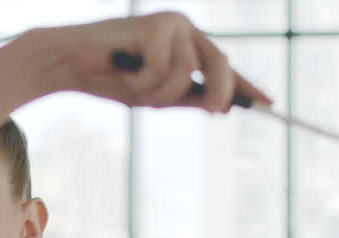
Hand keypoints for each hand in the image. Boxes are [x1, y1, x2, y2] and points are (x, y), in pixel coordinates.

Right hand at [28, 12, 271, 111]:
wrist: (69, 63)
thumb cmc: (108, 78)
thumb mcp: (153, 95)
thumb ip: (185, 97)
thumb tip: (222, 106)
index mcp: (185, 45)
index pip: (223, 67)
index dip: (245, 86)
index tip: (270, 104)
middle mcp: (184, 30)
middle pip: (219, 64)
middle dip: (217, 92)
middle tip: (213, 112)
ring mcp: (172, 24)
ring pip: (186, 73)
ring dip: (158, 93)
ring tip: (132, 87)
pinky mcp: (157, 24)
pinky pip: (163, 68)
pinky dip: (142, 80)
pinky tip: (123, 70)